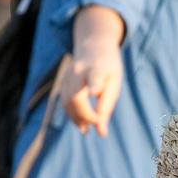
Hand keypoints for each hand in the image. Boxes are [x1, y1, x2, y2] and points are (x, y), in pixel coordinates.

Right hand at [61, 6, 124, 135]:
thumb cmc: (108, 67)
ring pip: (67, 101)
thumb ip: (106, 108)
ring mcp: (68, 74)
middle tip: (92, 128)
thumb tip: (101, 133)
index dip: (95, 84)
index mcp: (97, 68)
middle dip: (84, 116)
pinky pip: (64, 101)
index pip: (95, 76)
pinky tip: (79, 123)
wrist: (93, 44)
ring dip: (76, 118)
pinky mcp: (63, 80)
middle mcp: (79, 70)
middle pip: (76, 98)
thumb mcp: (114, 84)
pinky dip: (71, 114)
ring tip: (85, 130)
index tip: (94, 92)